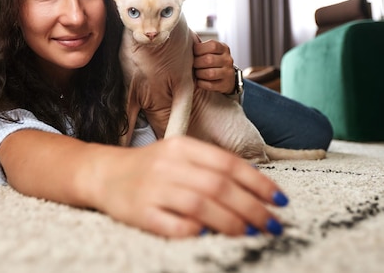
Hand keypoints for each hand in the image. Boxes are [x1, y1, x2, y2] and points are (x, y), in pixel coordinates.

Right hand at [90, 136, 286, 237]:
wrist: (104, 174)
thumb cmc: (151, 167)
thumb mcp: (181, 156)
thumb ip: (212, 167)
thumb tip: (256, 191)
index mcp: (182, 147)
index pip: (228, 163)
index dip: (258, 183)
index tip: (280, 200)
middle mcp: (169, 165)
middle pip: (218, 185)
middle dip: (252, 207)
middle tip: (272, 224)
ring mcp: (153, 188)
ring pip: (199, 204)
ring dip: (230, 221)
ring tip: (250, 232)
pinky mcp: (140, 211)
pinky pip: (171, 224)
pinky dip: (193, 231)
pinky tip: (208, 236)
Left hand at [193, 40, 235, 93]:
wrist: (226, 78)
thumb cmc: (212, 61)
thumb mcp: (211, 51)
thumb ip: (201, 46)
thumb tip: (185, 38)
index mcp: (223, 48)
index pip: (212, 45)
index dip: (199, 49)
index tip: (194, 53)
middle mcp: (228, 59)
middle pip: (209, 60)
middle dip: (197, 63)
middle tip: (193, 65)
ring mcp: (228, 73)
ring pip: (210, 73)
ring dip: (199, 74)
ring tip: (197, 73)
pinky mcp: (225, 85)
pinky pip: (210, 85)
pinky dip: (201, 83)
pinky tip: (200, 81)